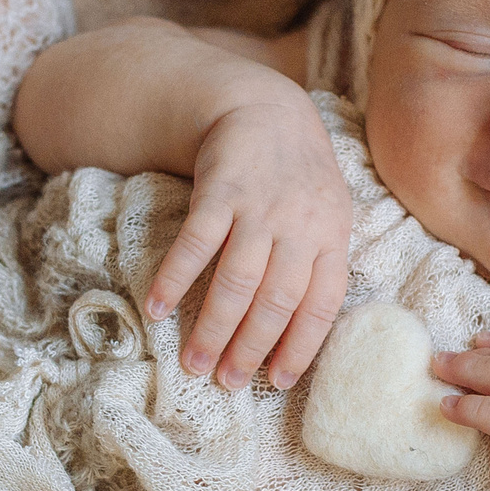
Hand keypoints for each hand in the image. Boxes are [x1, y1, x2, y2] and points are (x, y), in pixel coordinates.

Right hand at [147, 93, 353, 390]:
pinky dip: (175, 279)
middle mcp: (300, 225)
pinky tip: (156, 309)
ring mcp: (260, 207)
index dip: (299, 347)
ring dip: (212, 326)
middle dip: (249, 348)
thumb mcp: (328, 214)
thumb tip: (302, 335)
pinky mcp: (220, 190)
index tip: (277, 382)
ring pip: (237, 280)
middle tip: (225, 382)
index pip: (321, 305)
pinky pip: (196, 243)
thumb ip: (320, 264)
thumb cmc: (298, 176)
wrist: (264, 108)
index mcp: (332, 236)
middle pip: (276, 300)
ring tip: (193, 363)